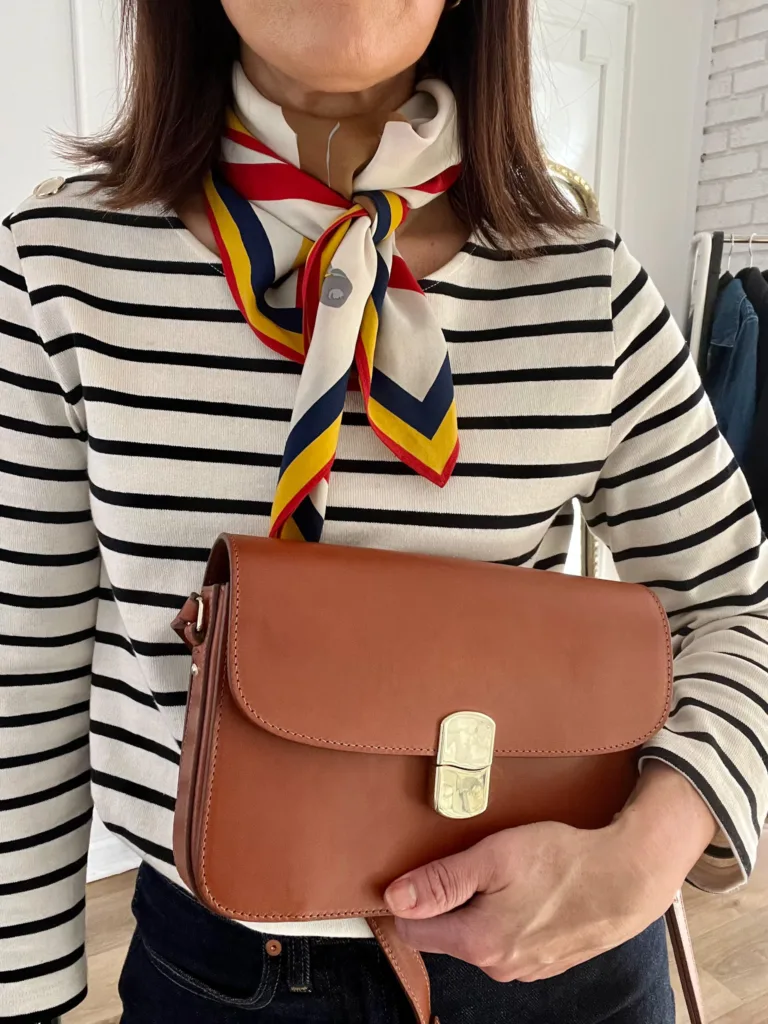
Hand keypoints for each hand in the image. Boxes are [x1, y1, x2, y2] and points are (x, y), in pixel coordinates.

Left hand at [384, 762, 716, 981]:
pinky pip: (508, 939)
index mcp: (478, 943)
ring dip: (478, 907)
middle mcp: (498, 967)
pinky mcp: (546, 961)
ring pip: (477, 936)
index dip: (408, 897)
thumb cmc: (562, 861)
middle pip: (445, 934)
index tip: (418, 869)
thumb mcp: (495, 857)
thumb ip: (443, 881)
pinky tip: (527, 889)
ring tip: (501, 871)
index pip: (411, 931)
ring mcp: (525, 969)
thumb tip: (394, 899)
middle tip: (469, 860)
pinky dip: (507, 915)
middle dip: (446, 900)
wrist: (629, 877)